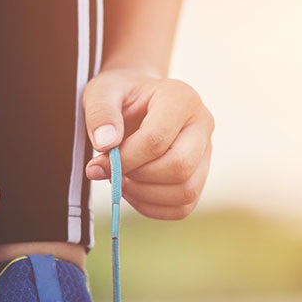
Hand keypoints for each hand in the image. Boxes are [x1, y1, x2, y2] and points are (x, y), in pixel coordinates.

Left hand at [82, 69, 213, 219]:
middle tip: (112, 172)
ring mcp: (205, 152)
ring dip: (144, 195)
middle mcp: (202, 124)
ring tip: (121, 180)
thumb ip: (100, 114)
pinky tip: (132, 190)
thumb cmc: (119, 96)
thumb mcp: (101, 94)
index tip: (96, 165)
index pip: (156, 140)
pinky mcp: (200, 176)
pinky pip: (183, 207)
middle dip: (138, 177)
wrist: (136, 101)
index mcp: (181, 98)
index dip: (124, 160)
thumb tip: (105, 144)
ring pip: (186, 191)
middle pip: (179, 167)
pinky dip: (152, 207)